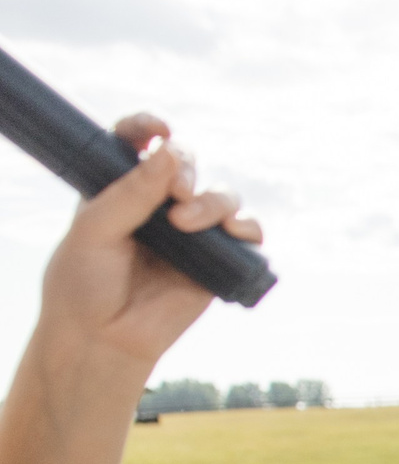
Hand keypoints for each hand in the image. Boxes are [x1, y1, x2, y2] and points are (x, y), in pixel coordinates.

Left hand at [44, 116, 260, 376]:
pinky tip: (234, 234)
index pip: (137, 142)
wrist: (103, 337)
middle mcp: (159, 205)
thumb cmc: (85, 282)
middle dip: (187, 170)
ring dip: (212, 203)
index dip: (149, 127)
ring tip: (187, 224)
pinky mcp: (217, 262)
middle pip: (187, 164)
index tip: (159, 129)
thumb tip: (169, 151)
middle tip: (174, 192)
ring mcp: (191, 232)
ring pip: (221, 197)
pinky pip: (246, 235)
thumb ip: (133, 191)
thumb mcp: (97, 229)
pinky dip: (248, 229)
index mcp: (120, 187)